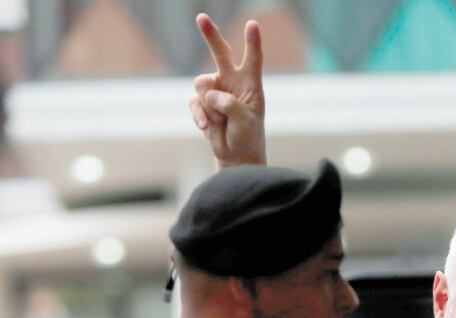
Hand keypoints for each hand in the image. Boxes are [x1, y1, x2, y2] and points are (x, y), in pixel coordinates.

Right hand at [188, 13, 266, 168]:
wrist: (235, 155)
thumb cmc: (248, 136)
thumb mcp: (245, 120)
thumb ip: (230, 104)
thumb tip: (209, 95)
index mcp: (250, 84)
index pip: (253, 59)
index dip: (252, 42)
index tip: (253, 24)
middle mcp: (232, 82)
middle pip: (221, 53)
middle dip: (210, 35)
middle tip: (201, 17)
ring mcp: (215, 91)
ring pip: (201, 84)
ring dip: (209, 106)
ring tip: (220, 121)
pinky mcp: (201, 103)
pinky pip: (194, 102)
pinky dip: (200, 116)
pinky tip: (208, 127)